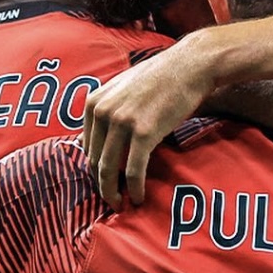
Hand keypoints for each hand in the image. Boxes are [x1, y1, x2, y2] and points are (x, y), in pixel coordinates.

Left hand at [82, 41, 213, 207]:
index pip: (85, 146)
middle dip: (102, 184)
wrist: (189, 67)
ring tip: (121, 205)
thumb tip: (83, 142)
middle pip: (94, 160)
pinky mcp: (143, 133)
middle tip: (112, 200)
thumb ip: (103, 112)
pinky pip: (134, 170)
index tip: (105, 181)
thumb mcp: (120, 90)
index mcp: (94, 102)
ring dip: (113, 193)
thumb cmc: (158, 78)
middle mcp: (103, 112)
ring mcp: (122, 122)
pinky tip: (139, 198)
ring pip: (109, 169)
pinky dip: (135, 188)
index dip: (94, 168)